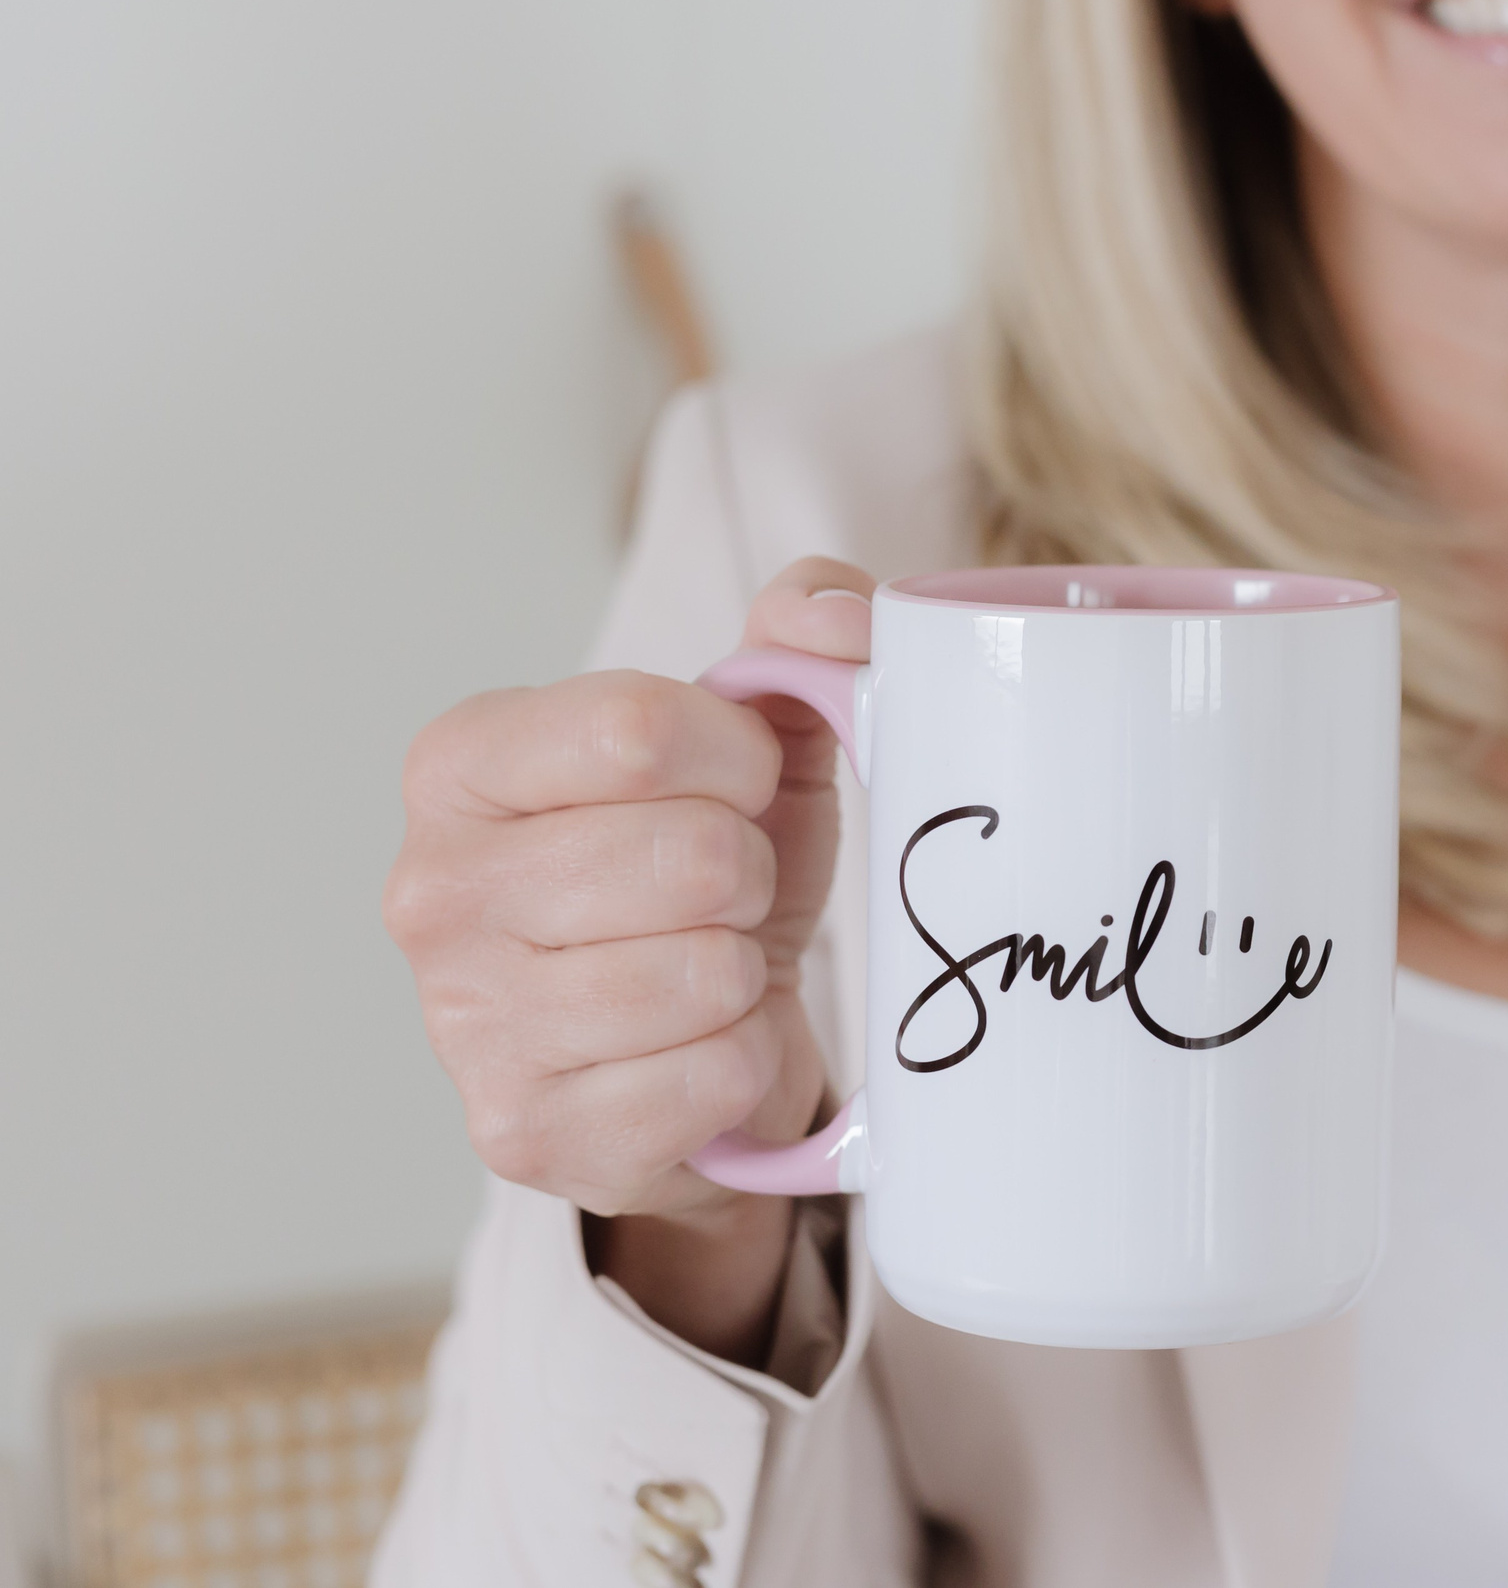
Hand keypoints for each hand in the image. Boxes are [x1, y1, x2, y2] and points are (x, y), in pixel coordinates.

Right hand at [384, 556, 878, 1356]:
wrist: (693, 1048)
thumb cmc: (711, 879)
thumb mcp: (761, 739)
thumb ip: (805, 636)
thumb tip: (830, 618)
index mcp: (465, 761)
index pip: (638, 727)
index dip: (741, 758)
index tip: (741, 786)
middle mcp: (433, 889)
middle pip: (690, 856)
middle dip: (748, 875)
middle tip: (724, 896)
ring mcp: (465, 1023)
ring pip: (706, 974)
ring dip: (744, 974)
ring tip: (709, 970)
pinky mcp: (527, 1133)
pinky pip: (712, 1076)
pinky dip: (741, 1065)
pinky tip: (699, 1052)